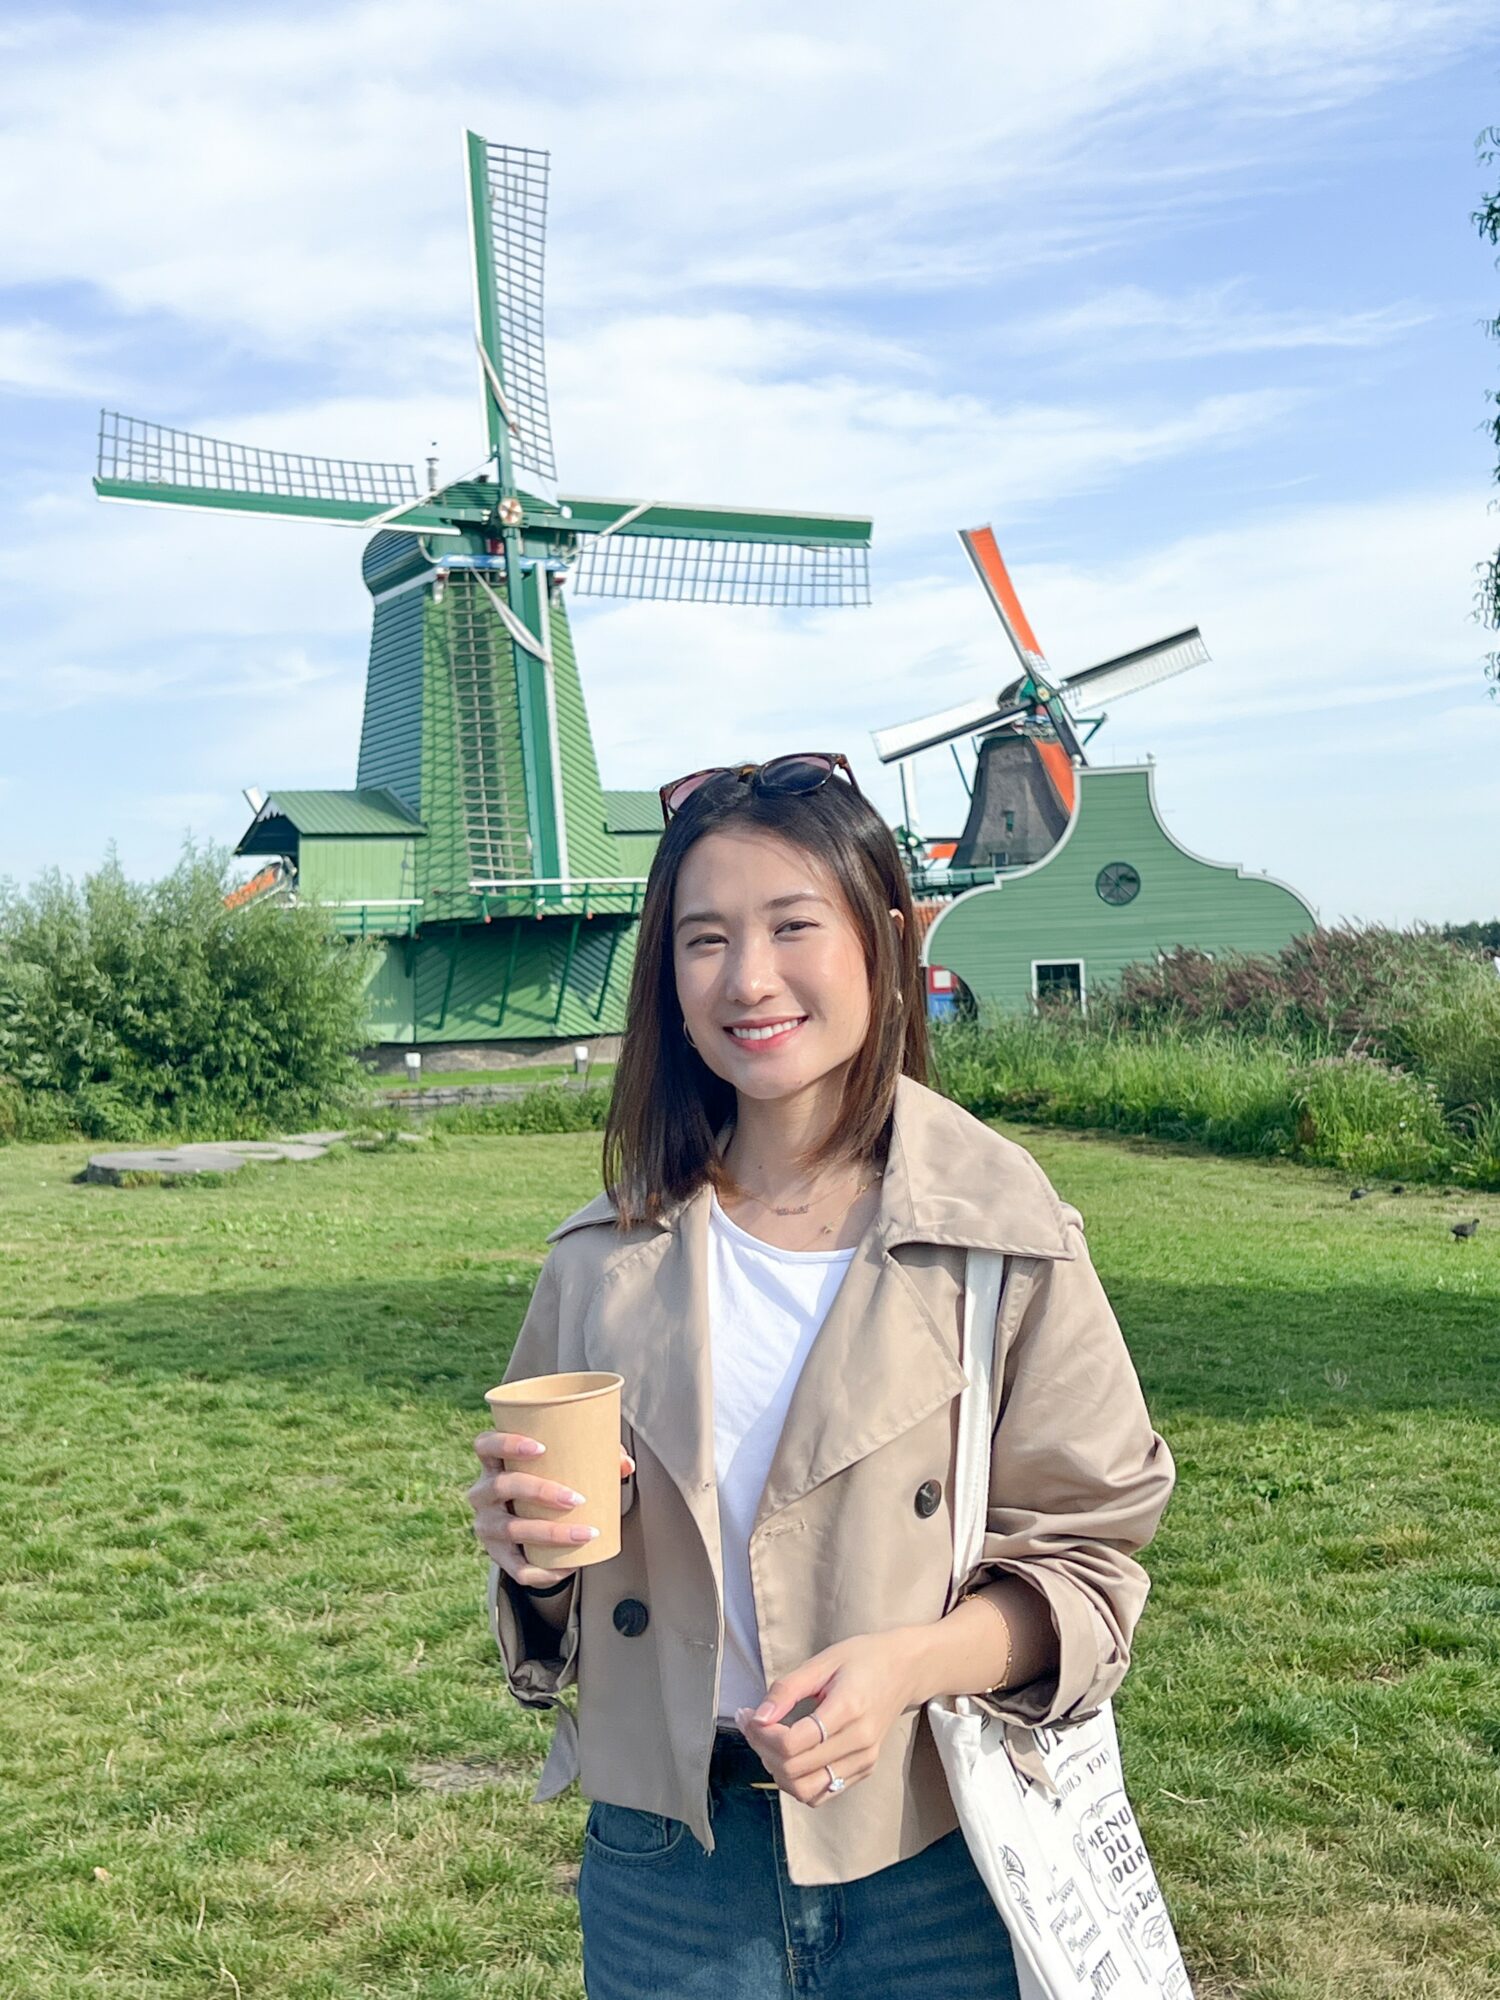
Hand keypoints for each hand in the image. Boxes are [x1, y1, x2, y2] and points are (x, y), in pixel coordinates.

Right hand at [467, 1431, 633, 1589]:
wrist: (526, 1519)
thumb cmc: (547, 1480)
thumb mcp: (561, 1465)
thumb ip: (595, 1457)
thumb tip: (626, 1466)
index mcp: (493, 1463)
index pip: (485, 1445)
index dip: (507, 1443)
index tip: (541, 1448)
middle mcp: (482, 1493)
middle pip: (501, 1486)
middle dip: (540, 1491)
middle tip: (576, 1499)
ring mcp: (486, 1526)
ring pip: (511, 1529)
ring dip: (550, 1532)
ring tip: (585, 1533)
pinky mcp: (497, 1556)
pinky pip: (516, 1568)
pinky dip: (543, 1570)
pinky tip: (569, 1567)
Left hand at [734, 1630, 920, 1806]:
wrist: (904, 1670)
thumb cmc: (863, 1659)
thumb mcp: (822, 1661)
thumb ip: (787, 1689)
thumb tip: (758, 1718)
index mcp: (848, 1709)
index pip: (793, 1744)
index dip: (762, 1735)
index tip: (751, 1715)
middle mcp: (859, 1742)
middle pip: (795, 1770)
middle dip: (763, 1750)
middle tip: (753, 1725)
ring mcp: (864, 1761)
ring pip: (806, 1790)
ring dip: (778, 1771)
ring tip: (769, 1743)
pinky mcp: (864, 1770)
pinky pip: (822, 1793)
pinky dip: (797, 1781)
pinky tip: (790, 1756)